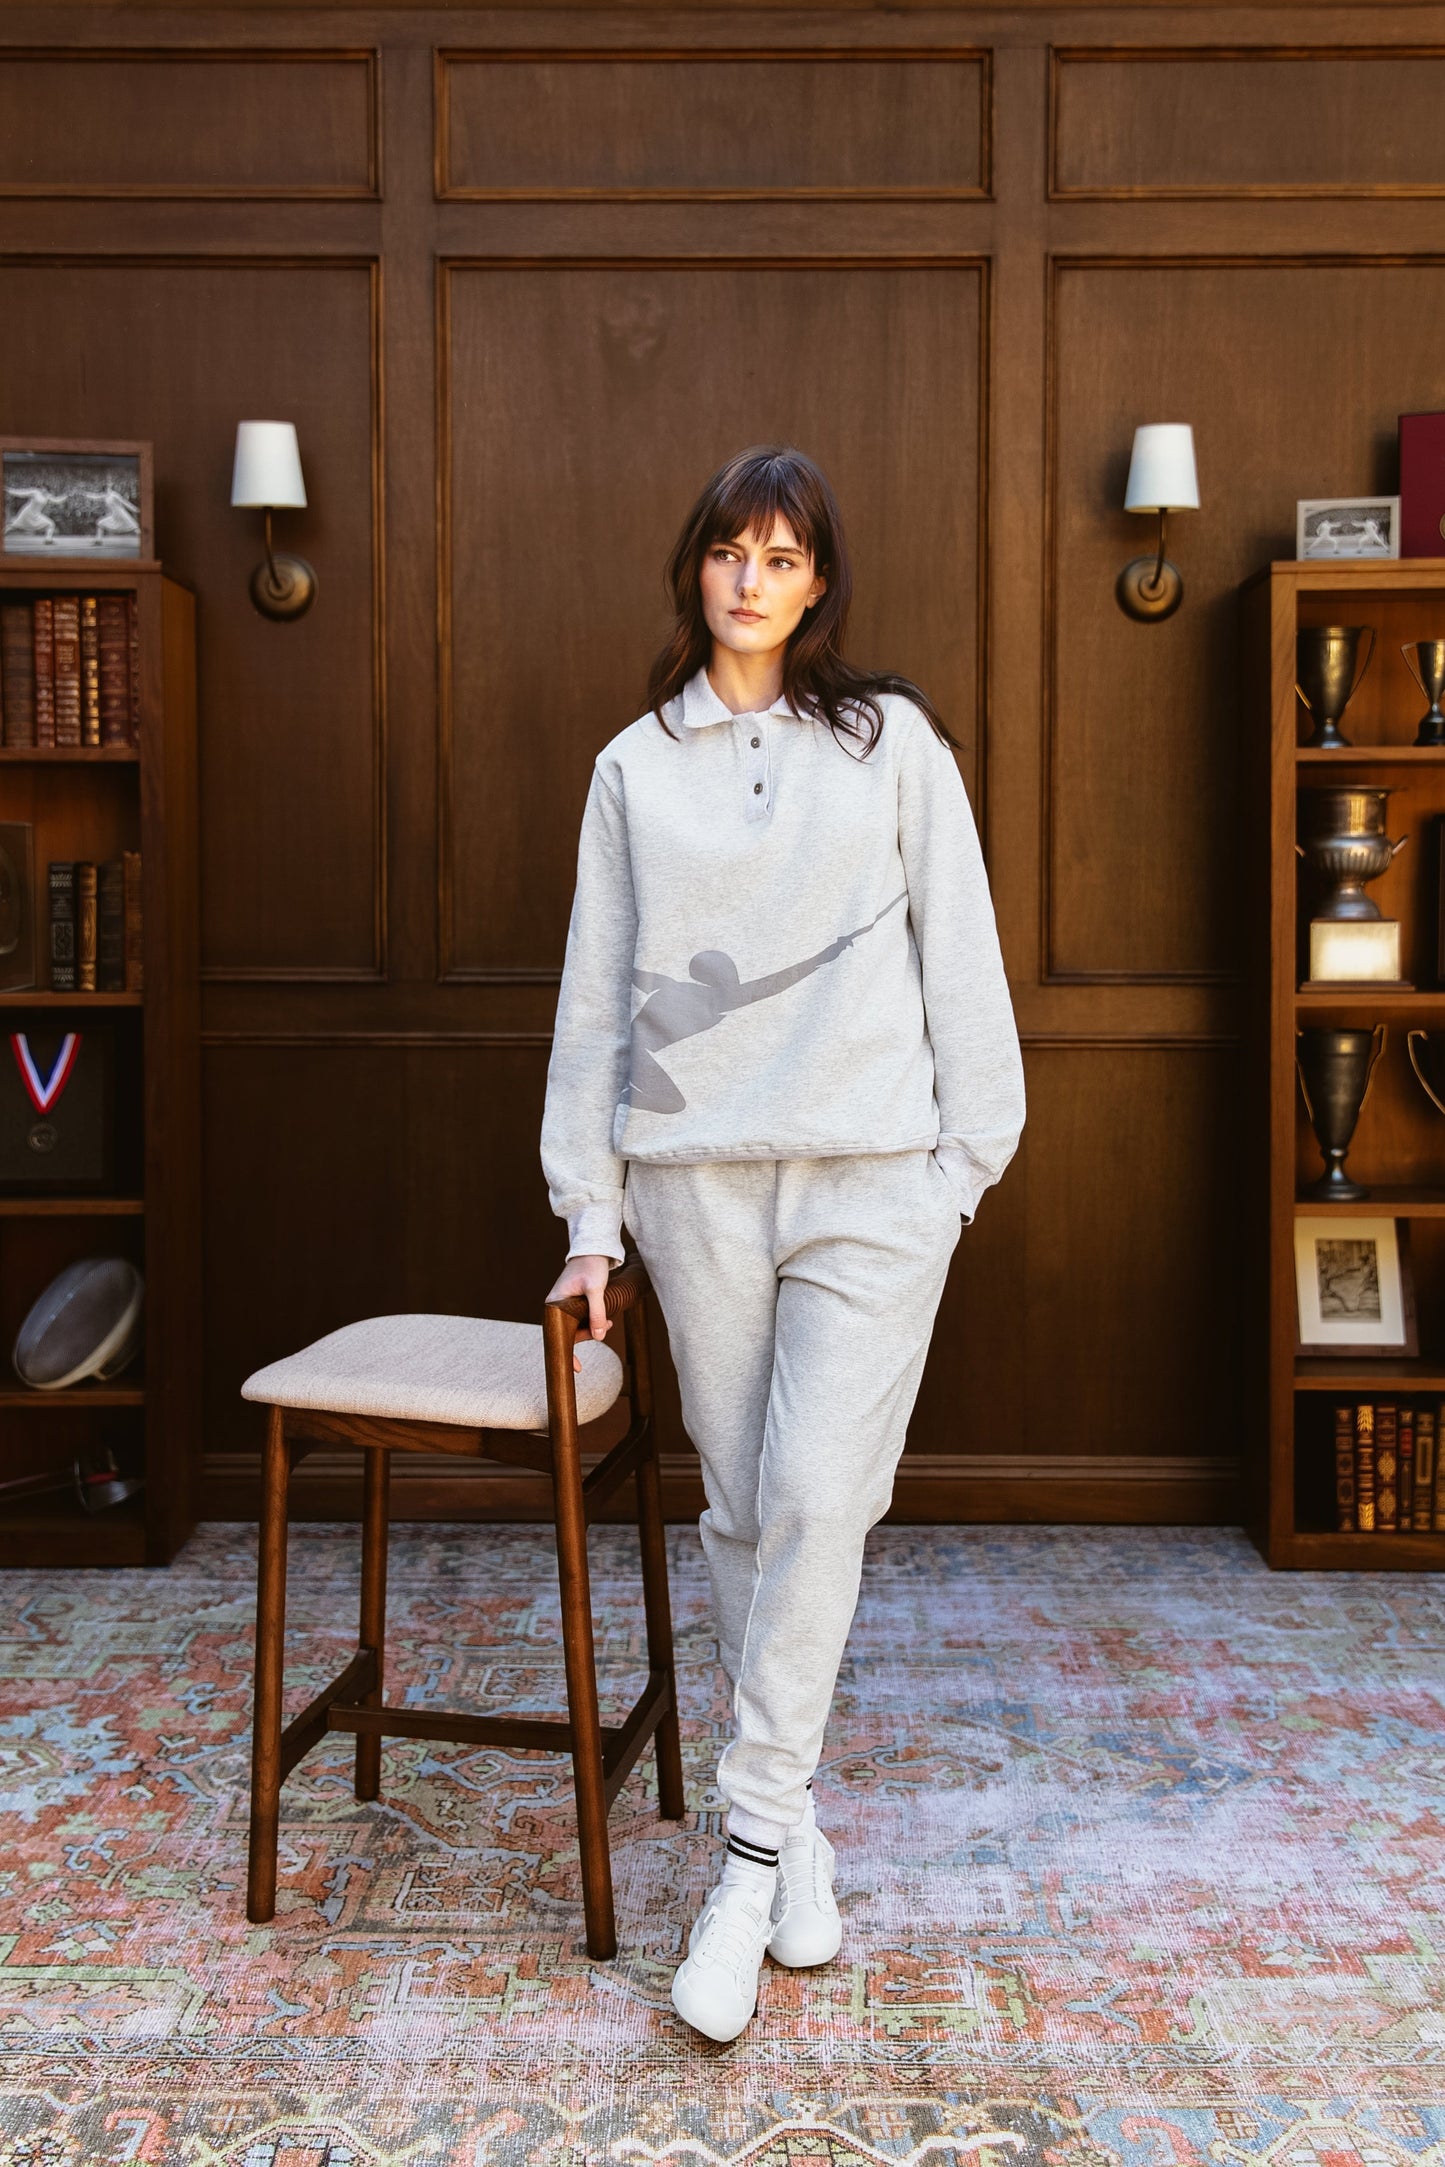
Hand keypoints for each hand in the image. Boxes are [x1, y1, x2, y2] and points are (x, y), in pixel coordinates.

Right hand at [546, 1254, 614, 1371]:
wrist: (594, 1249)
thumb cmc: (591, 1266)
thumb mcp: (596, 1289)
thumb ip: (597, 1312)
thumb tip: (600, 1337)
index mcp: (554, 1303)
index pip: (556, 1334)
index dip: (565, 1351)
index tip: (576, 1367)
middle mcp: (557, 1306)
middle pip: (568, 1332)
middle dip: (586, 1336)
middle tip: (602, 1333)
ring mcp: (566, 1305)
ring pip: (577, 1327)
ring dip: (592, 1329)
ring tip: (609, 1324)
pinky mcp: (575, 1303)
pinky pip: (582, 1319)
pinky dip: (593, 1322)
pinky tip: (606, 1321)